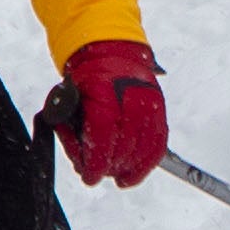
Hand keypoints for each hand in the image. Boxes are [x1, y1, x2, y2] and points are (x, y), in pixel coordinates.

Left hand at [46, 40, 166, 186]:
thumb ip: (71, 127)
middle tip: (98, 174)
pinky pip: (158, 143)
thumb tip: (80, 160)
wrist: (111, 52)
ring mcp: (149, 102)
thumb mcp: (68, 97)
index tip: (90, 177)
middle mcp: (130, 95)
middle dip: (109, 166)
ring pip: (143, 148)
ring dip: (128, 168)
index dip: (96, 160)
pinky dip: (147, 163)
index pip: (102, 133)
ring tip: (115, 176)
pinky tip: (134, 175)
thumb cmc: (86, 78)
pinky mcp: (160, 109)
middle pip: (124, 145)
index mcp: (104, 89)